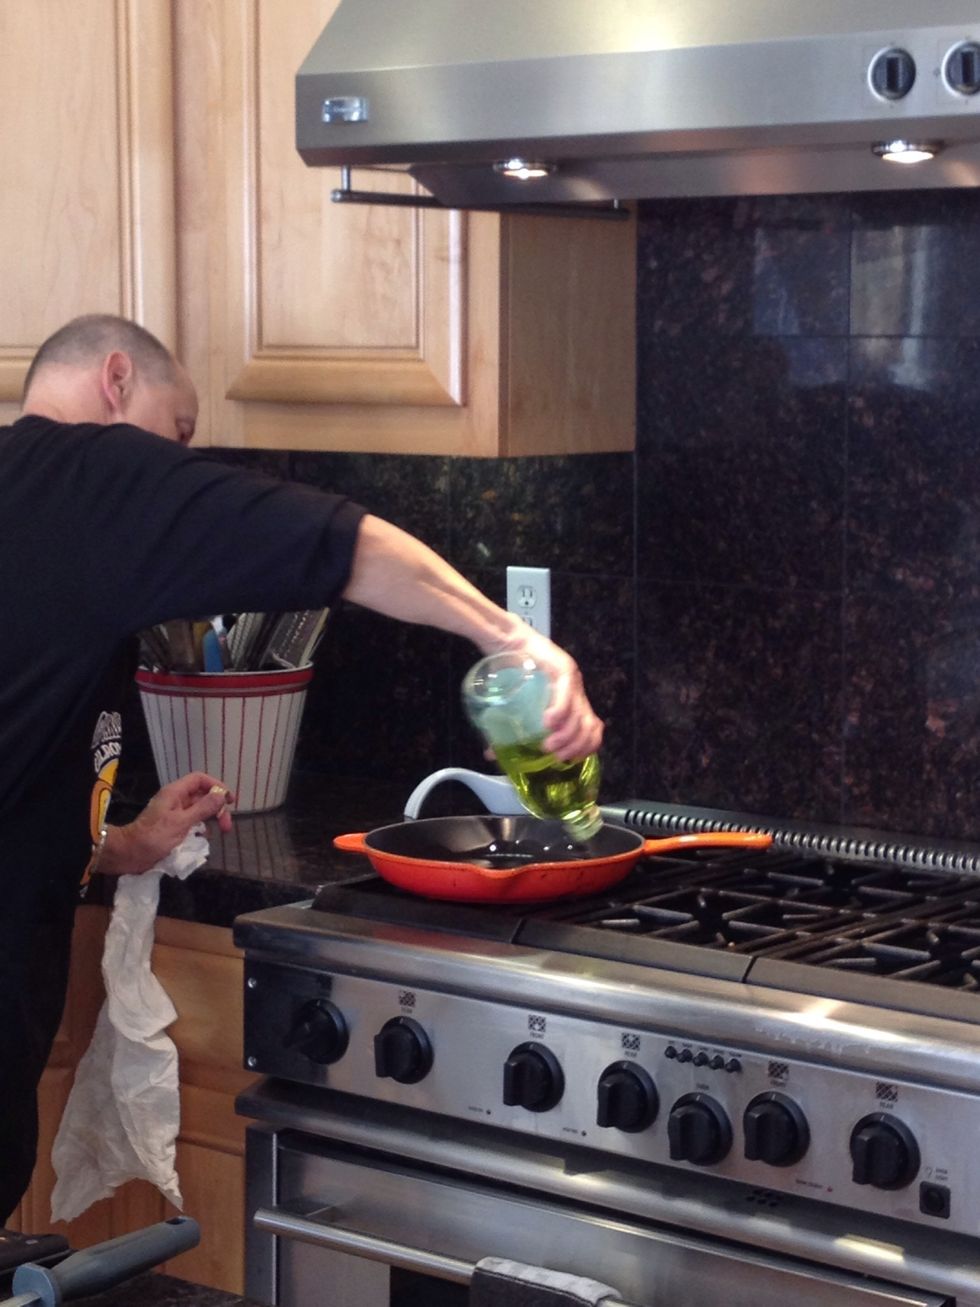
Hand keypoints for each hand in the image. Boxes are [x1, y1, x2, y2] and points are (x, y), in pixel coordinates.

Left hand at [100, 771, 233, 874]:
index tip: (229, 800)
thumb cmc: (154, 837)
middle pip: (202, 796)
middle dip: (217, 808)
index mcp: (175, 793)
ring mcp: (175, 814)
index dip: (216, 786)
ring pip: (199, 810)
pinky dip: (202, 828)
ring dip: (211, 819)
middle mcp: (176, 800)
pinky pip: (193, 822)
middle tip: (226, 825)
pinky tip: (204, 838)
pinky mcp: (174, 827)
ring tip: (220, 832)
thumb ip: (202, 808)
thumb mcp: (181, 823)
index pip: (200, 780)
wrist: (129, 854)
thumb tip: (221, 794)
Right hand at [493, 622, 603, 760]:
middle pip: (590, 727)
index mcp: (571, 700)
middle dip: (574, 747)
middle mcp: (576, 691)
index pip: (593, 730)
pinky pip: (567, 695)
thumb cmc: (508, 672)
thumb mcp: (514, 703)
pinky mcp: (562, 668)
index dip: (585, 749)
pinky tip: (548, 722)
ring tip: (548, 744)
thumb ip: (510, 727)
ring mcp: (572, 680)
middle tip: (555, 756)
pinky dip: (560, 712)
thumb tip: (492, 754)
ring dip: (567, 735)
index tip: (567, 760)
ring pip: (581, 715)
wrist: (505, 638)